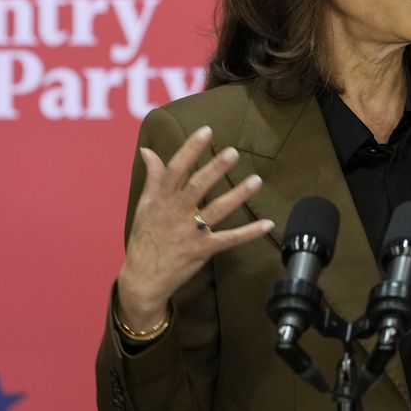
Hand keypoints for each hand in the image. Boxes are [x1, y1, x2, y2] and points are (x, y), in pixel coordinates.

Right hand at [116, 126, 272, 328]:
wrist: (143, 279)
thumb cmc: (144, 238)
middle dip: (215, 168)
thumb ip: (152, 177)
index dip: (190, 149)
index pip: (176, 169)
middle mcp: (176, 213)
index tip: (206, 131)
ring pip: (217, 210)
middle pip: (198, 186)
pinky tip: (267, 223)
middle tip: (233, 152)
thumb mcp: (144, 206)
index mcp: (161, 199)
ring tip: (256, 180)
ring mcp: (191, 232)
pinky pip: (229, 239)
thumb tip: (147, 150)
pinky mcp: (203, 250)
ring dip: (237, 195)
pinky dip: (249, 232)